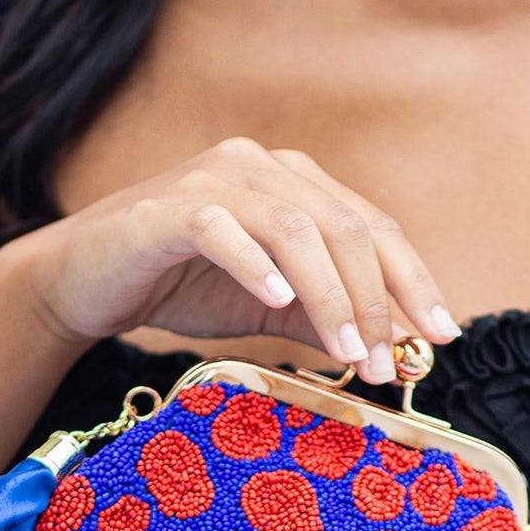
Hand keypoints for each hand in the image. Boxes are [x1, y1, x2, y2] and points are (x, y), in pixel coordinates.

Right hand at [0, 136, 461, 383]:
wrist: (88, 279)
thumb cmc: (184, 286)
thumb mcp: (272, 306)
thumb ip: (326, 316)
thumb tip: (392, 348)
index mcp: (296, 186)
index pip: (373, 227)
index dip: (413, 281)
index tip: (441, 336)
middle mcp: (262, 168)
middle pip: (345, 226)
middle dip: (376, 299)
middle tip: (386, 362)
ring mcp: (214, 180)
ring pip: (294, 227)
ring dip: (328, 294)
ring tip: (348, 352)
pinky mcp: (166, 208)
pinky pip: (221, 228)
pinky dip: (255, 264)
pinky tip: (278, 302)